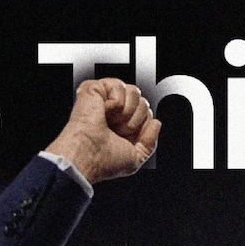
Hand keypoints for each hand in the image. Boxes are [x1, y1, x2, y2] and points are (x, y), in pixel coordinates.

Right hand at [44, 78, 160, 183]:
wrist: (88, 154)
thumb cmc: (104, 160)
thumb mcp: (135, 158)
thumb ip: (150, 143)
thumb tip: (156, 122)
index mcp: (120, 127)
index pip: (146, 115)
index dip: (142, 127)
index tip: (126, 139)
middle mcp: (113, 113)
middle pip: (144, 102)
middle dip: (136, 120)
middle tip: (117, 130)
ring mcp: (104, 100)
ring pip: (135, 91)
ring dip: (127, 111)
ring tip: (111, 121)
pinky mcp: (95, 89)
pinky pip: (119, 85)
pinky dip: (116, 101)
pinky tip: (104, 110)